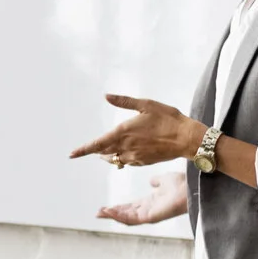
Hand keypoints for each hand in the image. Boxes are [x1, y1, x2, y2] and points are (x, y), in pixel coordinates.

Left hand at [71, 94, 208, 168]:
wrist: (186, 138)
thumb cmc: (168, 118)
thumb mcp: (146, 104)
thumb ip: (124, 102)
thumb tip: (106, 96)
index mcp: (123, 132)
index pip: (96, 144)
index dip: (82, 150)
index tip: (71, 154)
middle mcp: (125, 147)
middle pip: (103, 153)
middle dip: (96, 151)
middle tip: (90, 149)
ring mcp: (134, 157)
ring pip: (114, 160)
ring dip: (108, 156)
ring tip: (106, 151)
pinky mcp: (142, 162)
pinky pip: (126, 162)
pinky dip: (121, 158)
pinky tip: (126, 153)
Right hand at [98, 172, 189, 226]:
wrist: (190, 187)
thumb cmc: (181, 185)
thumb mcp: (164, 180)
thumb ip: (157, 181)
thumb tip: (151, 181)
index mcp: (151, 203)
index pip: (131, 207)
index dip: (119, 207)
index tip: (107, 206)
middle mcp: (149, 211)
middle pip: (126, 214)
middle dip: (112, 213)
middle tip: (99, 212)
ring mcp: (149, 216)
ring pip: (127, 219)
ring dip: (113, 216)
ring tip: (100, 213)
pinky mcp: (150, 218)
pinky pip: (131, 219)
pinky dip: (119, 216)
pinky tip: (110, 212)